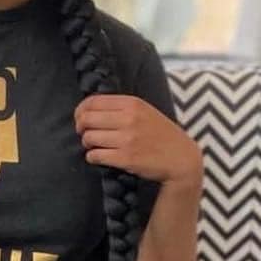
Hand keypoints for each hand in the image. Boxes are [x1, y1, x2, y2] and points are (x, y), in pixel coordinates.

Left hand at [74, 93, 201, 185]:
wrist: (180, 159)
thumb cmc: (161, 135)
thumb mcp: (145, 112)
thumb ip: (122, 108)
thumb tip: (91, 109)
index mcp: (132, 103)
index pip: (92, 102)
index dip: (80, 111)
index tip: (80, 119)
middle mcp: (129, 119)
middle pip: (87, 119)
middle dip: (81, 128)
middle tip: (85, 134)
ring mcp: (127, 139)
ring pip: (88, 138)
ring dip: (87, 144)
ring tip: (94, 146)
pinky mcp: (126, 158)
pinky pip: (95, 155)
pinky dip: (92, 157)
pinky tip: (98, 157)